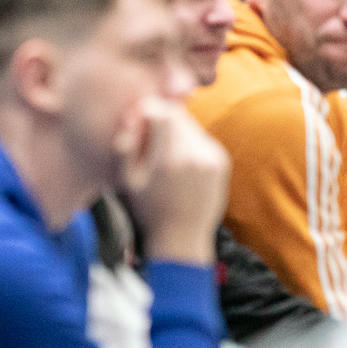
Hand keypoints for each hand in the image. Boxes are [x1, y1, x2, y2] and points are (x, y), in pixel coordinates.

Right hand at [116, 96, 227, 263]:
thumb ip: (126, 145)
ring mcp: (210, 158)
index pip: (160, 111)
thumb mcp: (125, 180)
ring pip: (190, 124)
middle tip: (149, 136)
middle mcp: (193, 156)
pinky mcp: (221, 161)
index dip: (147, 111)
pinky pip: (201, 137)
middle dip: (161, 118)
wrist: (182, 236)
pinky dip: (189, 141)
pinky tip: (181, 162)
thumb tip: (133, 117)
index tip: (139, 122)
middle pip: (176, 114)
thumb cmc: (148, 209)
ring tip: (164, 152)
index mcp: (167, 160)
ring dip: (175, 129)